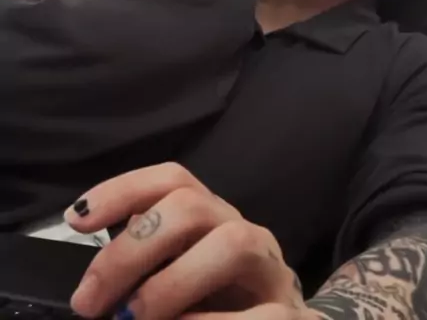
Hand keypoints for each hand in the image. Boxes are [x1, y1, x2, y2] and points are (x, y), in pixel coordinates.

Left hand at [64, 163, 314, 319]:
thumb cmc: (216, 304)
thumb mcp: (175, 278)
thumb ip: (145, 269)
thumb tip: (93, 285)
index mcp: (210, 217)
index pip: (172, 179)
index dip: (124, 190)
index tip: (78, 220)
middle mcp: (242, 229)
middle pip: (191, 206)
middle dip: (131, 250)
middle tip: (90, 300)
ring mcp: (271, 269)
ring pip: (232, 244)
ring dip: (171, 285)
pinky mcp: (289, 313)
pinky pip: (260, 314)